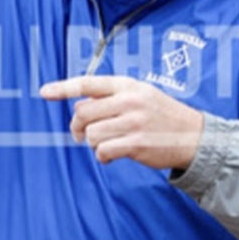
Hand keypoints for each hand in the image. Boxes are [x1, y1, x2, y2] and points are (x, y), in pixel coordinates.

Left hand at [40, 75, 203, 169]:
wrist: (195, 137)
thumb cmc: (164, 116)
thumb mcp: (142, 95)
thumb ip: (113, 97)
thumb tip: (80, 107)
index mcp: (128, 85)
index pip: (88, 83)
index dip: (62, 87)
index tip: (43, 92)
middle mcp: (129, 100)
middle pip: (82, 113)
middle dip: (77, 127)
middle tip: (81, 135)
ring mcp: (132, 122)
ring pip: (91, 134)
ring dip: (93, 143)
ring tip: (107, 144)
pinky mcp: (135, 144)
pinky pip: (102, 151)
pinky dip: (102, 157)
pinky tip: (112, 156)